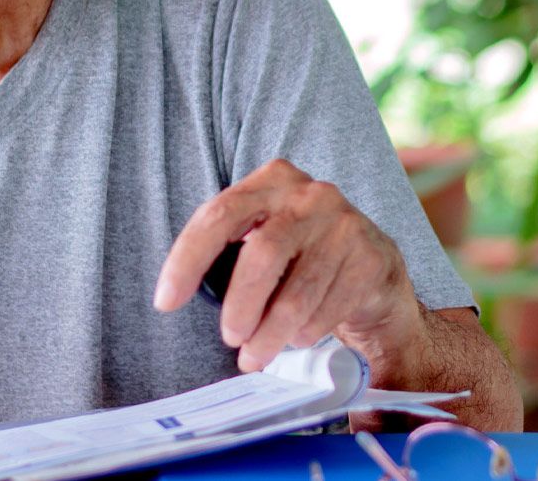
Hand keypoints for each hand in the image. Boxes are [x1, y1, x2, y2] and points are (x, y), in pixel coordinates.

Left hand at [154, 159, 421, 371]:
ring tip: (255, 355)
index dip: (186, 261)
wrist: (372, 267)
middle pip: (262, 254)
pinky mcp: (370, 257)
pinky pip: (328, 308)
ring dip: (270, 335)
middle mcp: (310, 195)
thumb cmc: (300, 255)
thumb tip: (179, 297)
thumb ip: (230, 251)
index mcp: (271, 181)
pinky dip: (305, 332)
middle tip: (230, 339)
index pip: (219, 215)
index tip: (165, 302)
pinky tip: (297, 338)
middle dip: (239, 306)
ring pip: (297, 293)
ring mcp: (345, 224)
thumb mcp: (264, 236)